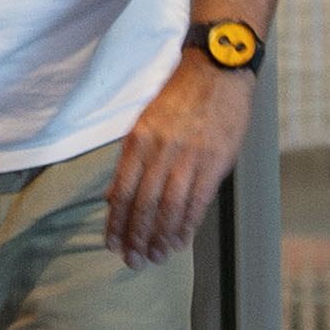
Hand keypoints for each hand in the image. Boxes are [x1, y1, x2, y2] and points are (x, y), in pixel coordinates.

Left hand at [108, 55, 255, 263]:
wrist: (217, 67)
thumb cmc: (182, 95)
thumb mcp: (146, 120)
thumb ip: (131, 158)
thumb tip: (111, 195)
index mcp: (138, 139)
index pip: (121, 191)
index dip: (116, 223)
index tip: (113, 245)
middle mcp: (159, 150)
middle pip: (142, 205)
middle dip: (136, 238)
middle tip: (133, 261)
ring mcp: (188, 156)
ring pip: (168, 208)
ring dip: (160, 238)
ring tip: (156, 257)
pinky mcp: (214, 161)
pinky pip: (197, 202)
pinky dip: (187, 226)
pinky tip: (181, 241)